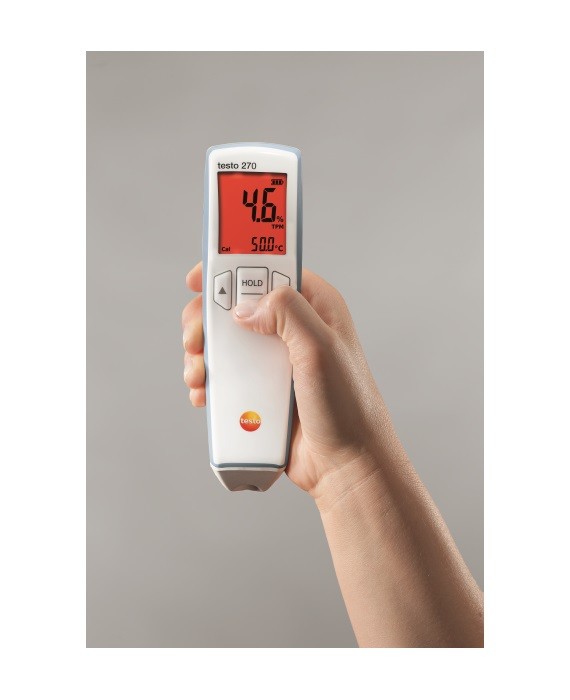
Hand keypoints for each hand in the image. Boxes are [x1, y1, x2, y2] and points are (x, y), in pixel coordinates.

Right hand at [182, 262, 406, 499]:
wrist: (345, 463)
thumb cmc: (347, 406)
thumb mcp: (321, 348)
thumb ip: (287, 313)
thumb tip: (243, 309)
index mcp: (314, 308)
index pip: (269, 272)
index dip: (231, 270)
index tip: (199, 280)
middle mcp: (293, 329)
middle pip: (237, 307)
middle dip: (207, 320)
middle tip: (194, 339)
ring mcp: (276, 361)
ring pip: (226, 343)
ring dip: (203, 354)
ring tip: (197, 374)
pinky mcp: (263, 390)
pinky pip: (227, 376)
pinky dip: (209, 381)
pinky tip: (202, 393)